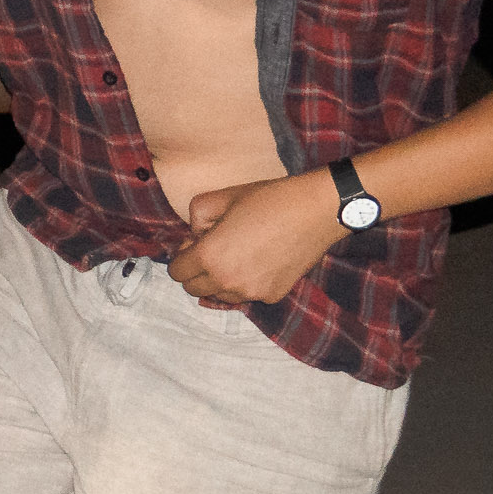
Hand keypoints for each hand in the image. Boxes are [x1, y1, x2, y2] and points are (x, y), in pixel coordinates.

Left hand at [171, 172, 346, 306]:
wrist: (315, 210)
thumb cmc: (267, 199)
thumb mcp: (221, 197)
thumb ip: (196, 218)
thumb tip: (195, 237)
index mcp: (209, 257)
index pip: (177, 273)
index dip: (182, 256)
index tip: (195, 244)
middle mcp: (227, 281)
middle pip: (195, 289)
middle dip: (197, 271)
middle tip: (213, 250)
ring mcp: (251, 292)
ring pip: (221, 295)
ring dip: (221, 280)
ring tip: (239, 254)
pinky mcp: (272, 295)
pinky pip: (248, 294)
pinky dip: (247, 282)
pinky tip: (261, 260)